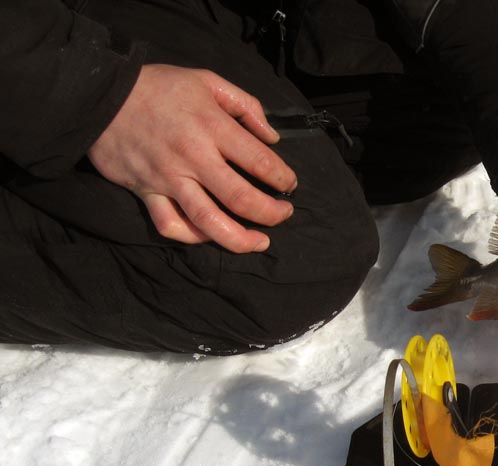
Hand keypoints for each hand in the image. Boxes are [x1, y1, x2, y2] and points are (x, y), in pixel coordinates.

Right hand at [87, 64, 297, 253]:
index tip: (289, 184)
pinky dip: (193, 237)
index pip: (260, 161)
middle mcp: (193, 157)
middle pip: (241, 199)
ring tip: (260, 242)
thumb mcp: (206, 80)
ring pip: (209, 222)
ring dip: (240, 239)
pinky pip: (171, 226)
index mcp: (212, 127)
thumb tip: (272, 136)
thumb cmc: (157, 86)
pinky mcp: (145, 192)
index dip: (282, 178)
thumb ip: (245, 105)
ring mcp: (168, 179)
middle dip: (271, 213)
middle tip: (284, 214)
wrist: (98, 94)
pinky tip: (211, 236)